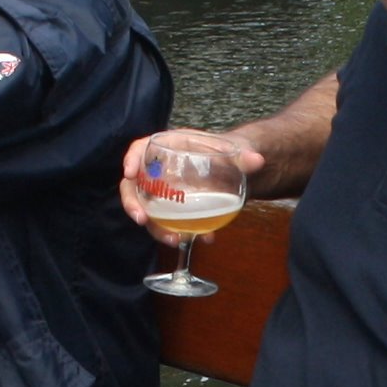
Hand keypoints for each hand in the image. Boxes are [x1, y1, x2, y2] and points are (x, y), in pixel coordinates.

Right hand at [119, 129, 268, 231]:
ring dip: (156, 228)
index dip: (132, 159)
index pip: (140, 148)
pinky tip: (201, 238)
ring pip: (148, 210)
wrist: (232, 168)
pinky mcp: (171, 210)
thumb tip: (257, 160)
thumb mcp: (232, 151)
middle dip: (133, 203)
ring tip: (174, 240)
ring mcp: (162, 192)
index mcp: (168, 147)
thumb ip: (244, 156)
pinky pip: (168, 223)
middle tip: (141, 219)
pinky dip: (181, 233)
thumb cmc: (224, 153)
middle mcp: (159, 170)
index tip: (129, 172)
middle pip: (134, 185)